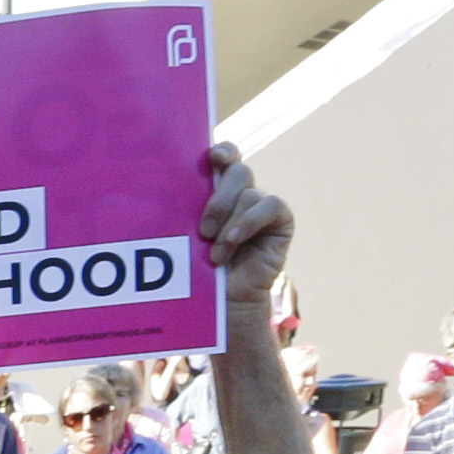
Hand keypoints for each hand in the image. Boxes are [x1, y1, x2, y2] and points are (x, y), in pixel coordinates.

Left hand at [194, 141, 290, 304]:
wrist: (224, 302)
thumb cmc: (200, 268)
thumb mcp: (188, 235)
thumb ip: (188, 209)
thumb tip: (172, 185)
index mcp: (220, 189)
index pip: (227, 157)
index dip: (224, 151)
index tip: (212, 157)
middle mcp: (243, 192)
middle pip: (237, 172)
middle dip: (218, 200)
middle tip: (204, 232)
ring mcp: (263, 205)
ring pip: (249, 194)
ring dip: (229, 225)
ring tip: (216, 255)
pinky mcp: (281, 219)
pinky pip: (270, 205)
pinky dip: (249, 222)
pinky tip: (235, 240)